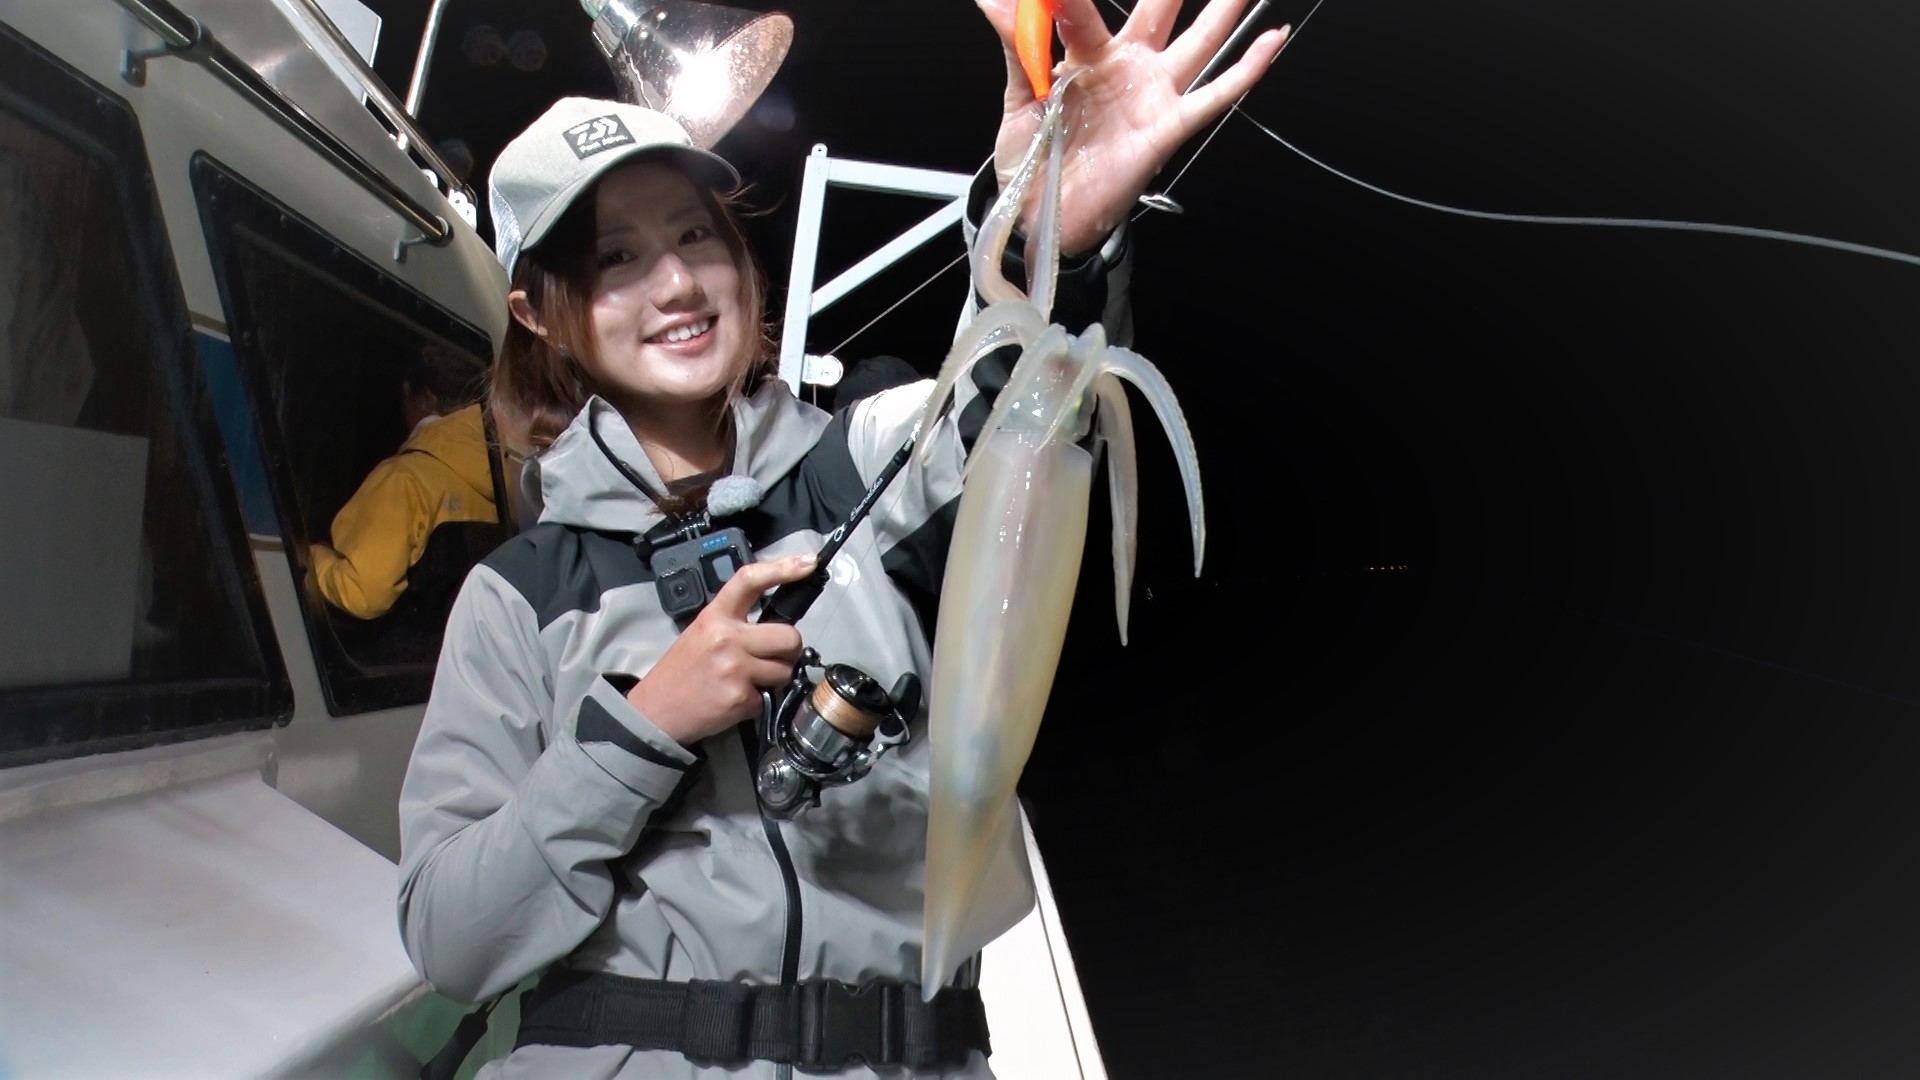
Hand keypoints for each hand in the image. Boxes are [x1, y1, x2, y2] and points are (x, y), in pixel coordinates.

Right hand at [627, 553, 815, 744]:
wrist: (655, 710)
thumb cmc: (682, 671)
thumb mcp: (702, 633)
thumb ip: (736, 624)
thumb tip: (776, 624)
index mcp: (715, 616)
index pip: (750, 580)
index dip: (783, 568)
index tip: (807, 562)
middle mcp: (727, 638)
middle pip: (789, 635)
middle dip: (789, 649)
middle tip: (773, 657)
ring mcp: (735, 668)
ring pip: (786, 670)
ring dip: (775, 678)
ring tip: (749, 680)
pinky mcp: (740, 697)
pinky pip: (770, 697)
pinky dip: (758, 702)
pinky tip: (736, 700)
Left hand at [975, 0, 1289, 255]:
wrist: (1042, 216)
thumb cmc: (1032, 158)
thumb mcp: (1019, 99)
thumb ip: (1017, 47)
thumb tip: (993, 0)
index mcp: (1088, 54)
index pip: (1086, 7)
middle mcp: (1128, 67)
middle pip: (1161, 7)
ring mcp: (1153, 94)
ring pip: (1200, 41)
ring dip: (1225, 8)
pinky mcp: (1168, 127)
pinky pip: (1214, 96)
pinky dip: (1246, 69)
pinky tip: (1272, 39)